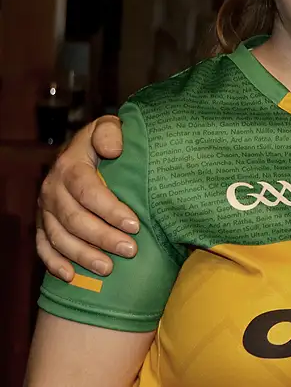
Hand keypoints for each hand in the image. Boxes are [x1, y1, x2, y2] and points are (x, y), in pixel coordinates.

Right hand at [36, 116, 138, 279]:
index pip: (87, 191)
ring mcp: (46, 208)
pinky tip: (71, 276)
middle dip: (102, 237)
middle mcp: (53, 188)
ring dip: (83, 255)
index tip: (135, 225)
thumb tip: (114, 149)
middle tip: (130, 250)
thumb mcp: (110, 126)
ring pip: (59, 237)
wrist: (87, 147)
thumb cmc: (107, 140)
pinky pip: (43, 246)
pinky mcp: (44, 222)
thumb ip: (111, 133)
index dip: (110, 210)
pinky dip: (54, 263)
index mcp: (70, 165)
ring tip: (109, 268)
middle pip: (74, 218)